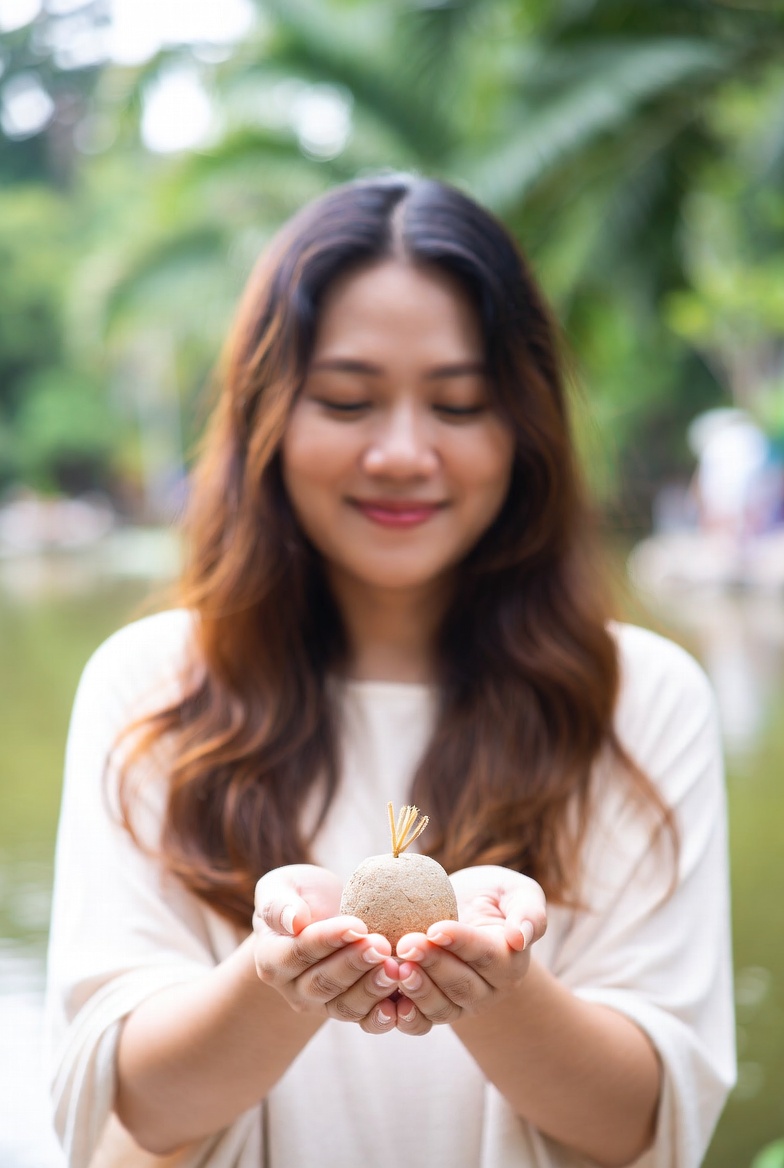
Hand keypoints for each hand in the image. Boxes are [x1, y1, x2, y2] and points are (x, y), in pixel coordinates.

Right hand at [252, 864, 400, 1032]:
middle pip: (323, 983)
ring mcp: (321, 1003)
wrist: (322, 911)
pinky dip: (381, 1017)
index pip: (298, 953)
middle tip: (381, 946)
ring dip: (371, 989)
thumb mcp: (282, 886)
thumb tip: (294, 920)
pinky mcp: (348, 1010)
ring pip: (344, 1006)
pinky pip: (364, 1021)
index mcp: (272, 958)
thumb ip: (279, 903)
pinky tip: (399, 1005)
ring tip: (395, 969)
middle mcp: (293, 987)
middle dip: (354, 964)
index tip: (356, 925)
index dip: (327, 940)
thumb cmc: (300, 894)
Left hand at [390, 865, 546, 1035]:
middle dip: (433, 965)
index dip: (460, 943)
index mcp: (509, 960)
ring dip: (418, 990)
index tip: (435, 929)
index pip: (485, 954)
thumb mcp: (517, 891)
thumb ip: (529, 910)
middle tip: (407, 944)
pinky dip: (407, 1018)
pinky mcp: (436, 1011)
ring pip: (441, 1007)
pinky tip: (390, 1004)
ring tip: (396, 968)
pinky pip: (423, 1024)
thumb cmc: (491, 896)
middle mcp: (488, 990)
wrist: (465, 911)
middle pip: (461, 984)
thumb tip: (521, 937)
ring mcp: (462, 1005)